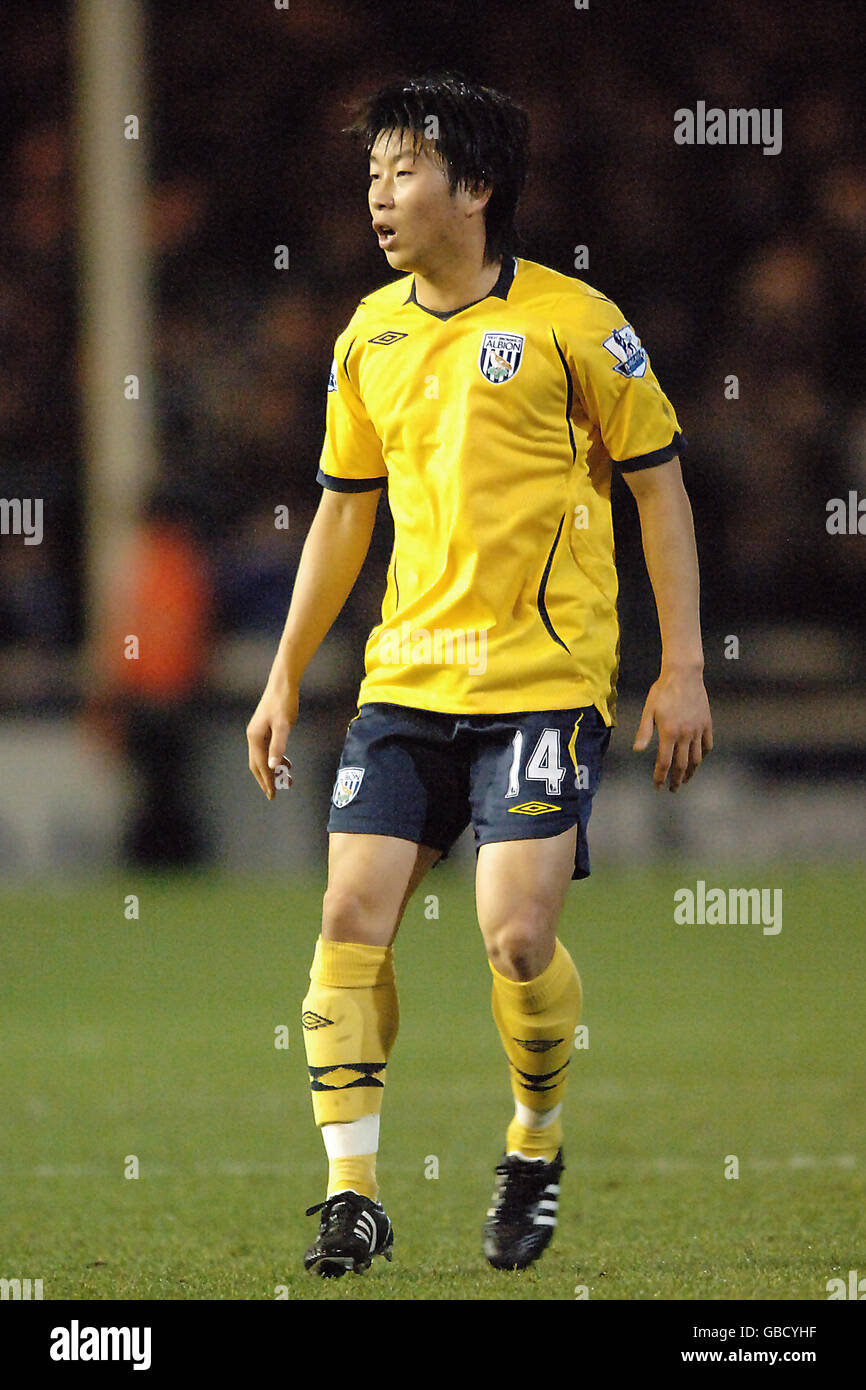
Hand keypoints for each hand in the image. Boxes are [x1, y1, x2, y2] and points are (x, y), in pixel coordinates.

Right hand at [246, 680, 298, 800]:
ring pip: (263, 757)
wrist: (283, 684)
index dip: (267, 781)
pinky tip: (285, 762)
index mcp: (255, 737)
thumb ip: (278, 746)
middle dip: (265, 779)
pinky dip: (275, 758)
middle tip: (273, 794)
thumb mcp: (283, 726)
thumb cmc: (283, 703)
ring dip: (272, 769)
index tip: (272, 795)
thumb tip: (272, 765)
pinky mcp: (265, 729)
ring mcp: (258, 732)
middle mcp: (253, 736)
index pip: (260, 765)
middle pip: (257, 764)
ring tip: (286, 779)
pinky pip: (267, 749)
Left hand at [633, 666, 711, 790]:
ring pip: (697, 758)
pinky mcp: (707, 724)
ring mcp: (698, 730)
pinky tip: (698, 759)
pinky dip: (703, 755)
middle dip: (677, 780)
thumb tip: (637, 750)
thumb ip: (644, 731)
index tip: (658, 786)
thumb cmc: (662, 691)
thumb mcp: (648, 710)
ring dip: (691, 772)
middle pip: (682, 765)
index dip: (660, 777)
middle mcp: (685, 735)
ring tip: (686, 779)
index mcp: (668, 733)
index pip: (664, 762)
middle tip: (673, 789)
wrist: (684, 674)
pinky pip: (707, 744)